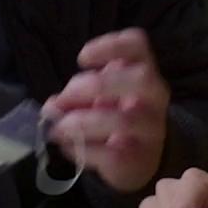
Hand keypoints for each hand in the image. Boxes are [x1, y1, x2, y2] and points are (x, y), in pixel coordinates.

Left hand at [43, 28, 169, 192]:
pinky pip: (112, 153)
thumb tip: (52, 106)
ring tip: (58, 129)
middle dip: (96, 86)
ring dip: (83, 123)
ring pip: (124, 120)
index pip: (138, 45)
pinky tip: (69, 147)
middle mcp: (154, 97)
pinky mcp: (139, 159)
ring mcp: (151, 130)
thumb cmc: (114, 118)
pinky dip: (84, 149)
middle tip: (64, 100)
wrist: (137, 162)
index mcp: (143, 72)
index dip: (111, 46)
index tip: (82, 59)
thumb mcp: (98, 99)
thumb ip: (77, 94)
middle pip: (140, 79)